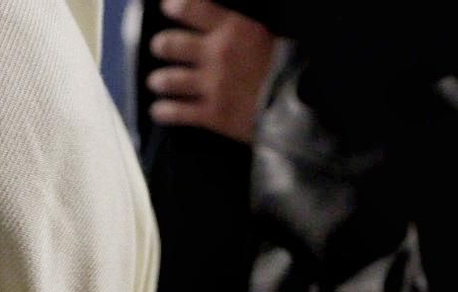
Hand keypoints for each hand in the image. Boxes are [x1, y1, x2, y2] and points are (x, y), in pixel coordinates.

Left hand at [147, 0, 276, 143]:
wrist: (300, 106)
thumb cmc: (290, 66)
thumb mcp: (267, 34)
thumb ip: (243, 27)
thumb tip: (229, 22)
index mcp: (233, 28)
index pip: (190, 8)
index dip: (174, 6)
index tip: (168, 7)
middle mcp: (216, 53)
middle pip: (171, 45)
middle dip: (161, 45)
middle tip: (160, 47)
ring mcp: (211, 85)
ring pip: (168, 80)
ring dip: (159, 80)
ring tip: (157, 81)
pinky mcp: (212, 114)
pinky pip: (177, 113)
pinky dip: (164, 112)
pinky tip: (159, 111)